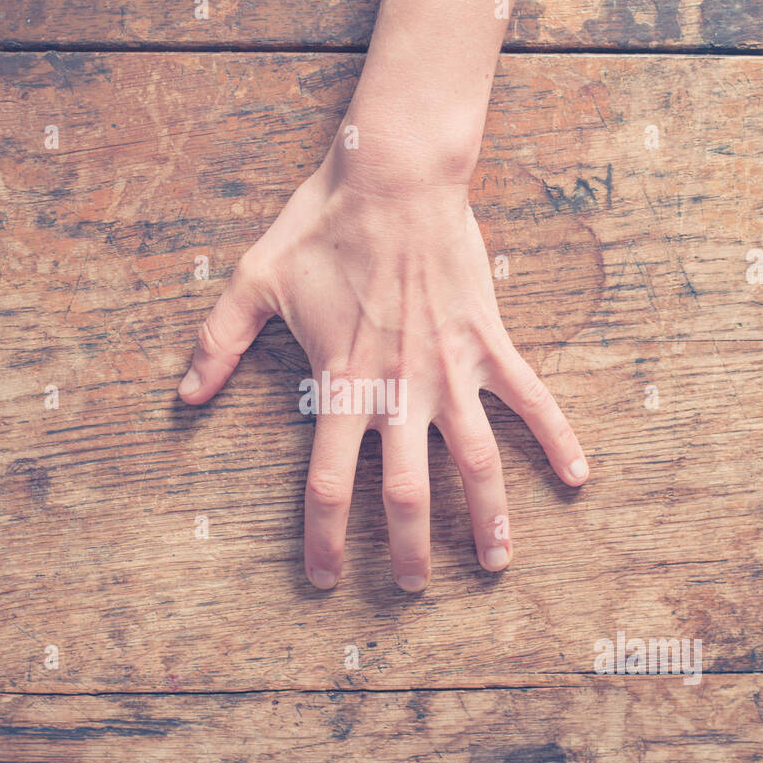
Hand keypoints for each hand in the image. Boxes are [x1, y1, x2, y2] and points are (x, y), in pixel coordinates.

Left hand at [177, 154, 589, 590]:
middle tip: (411, 587)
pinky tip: (577, 478)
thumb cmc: (323, 224)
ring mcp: (450, 369)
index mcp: (341, 384)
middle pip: (405, 492)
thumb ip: (218, 342)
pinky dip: (557, 438)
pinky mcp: (488, 342)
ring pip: (476, 462)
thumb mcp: (255, 280)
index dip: (323, 540)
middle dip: (409, 549)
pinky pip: (531, 399)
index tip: (324, 580)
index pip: (328, 484)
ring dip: (488, 517)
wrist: (393, 175)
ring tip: (495, 563)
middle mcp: (399, 389)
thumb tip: (185, 396)